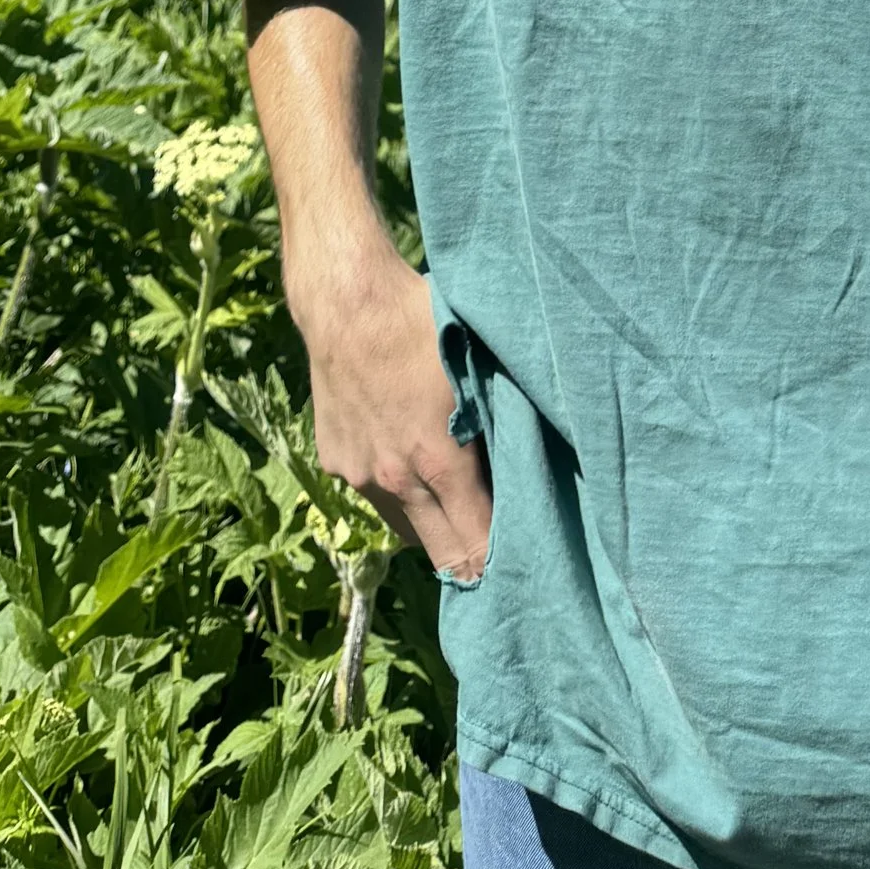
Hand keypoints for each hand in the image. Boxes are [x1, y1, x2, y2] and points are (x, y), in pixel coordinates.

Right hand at [295, 236, 493, 580]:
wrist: (347, 301)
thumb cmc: (422, 323)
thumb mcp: (477, 370)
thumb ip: (500, 425)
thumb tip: (535, 464)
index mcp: (439, 461)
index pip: (476, 546)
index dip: (500, 563)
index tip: (523, 567)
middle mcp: (396, 480)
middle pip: (441, 555)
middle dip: (469, 560)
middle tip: (494, 557)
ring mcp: (359, 475)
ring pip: (405, 526)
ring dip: (430, 521)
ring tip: (451, 496)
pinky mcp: (334, 462)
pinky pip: (372, 491)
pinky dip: (393, 484)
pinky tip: (403, 447)